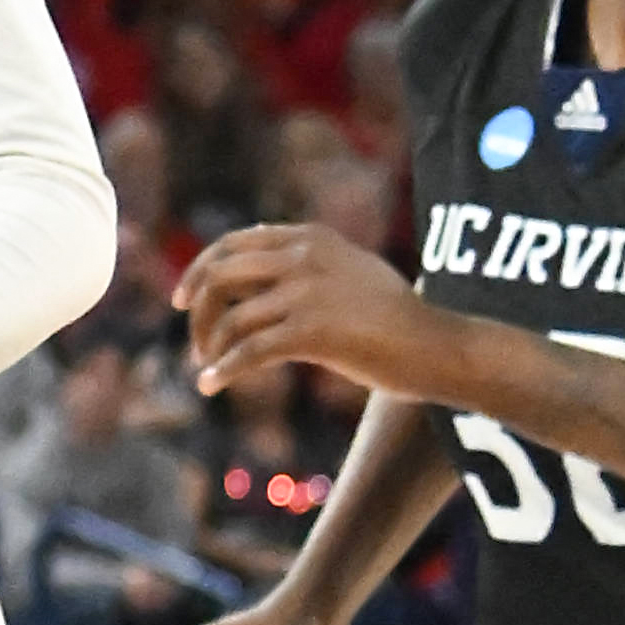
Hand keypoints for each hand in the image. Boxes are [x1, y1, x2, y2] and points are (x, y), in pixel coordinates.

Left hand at [178, 221, 454, 398]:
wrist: (439, 347)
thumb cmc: (399, 317)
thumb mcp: (350, 269)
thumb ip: (308, 262)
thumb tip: (259, 268)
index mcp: (308, 238)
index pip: (232, 245)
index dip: (200, 271)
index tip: (184, 299)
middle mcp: (302, 257)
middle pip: (219, 276)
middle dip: (198, 311)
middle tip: (196, 342)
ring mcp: (304, 292)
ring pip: (230, 317)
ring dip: (211, 346)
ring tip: (208, 370)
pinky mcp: (311, 331)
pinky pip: (249, 351)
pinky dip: (224, 370)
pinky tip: (211, 386)